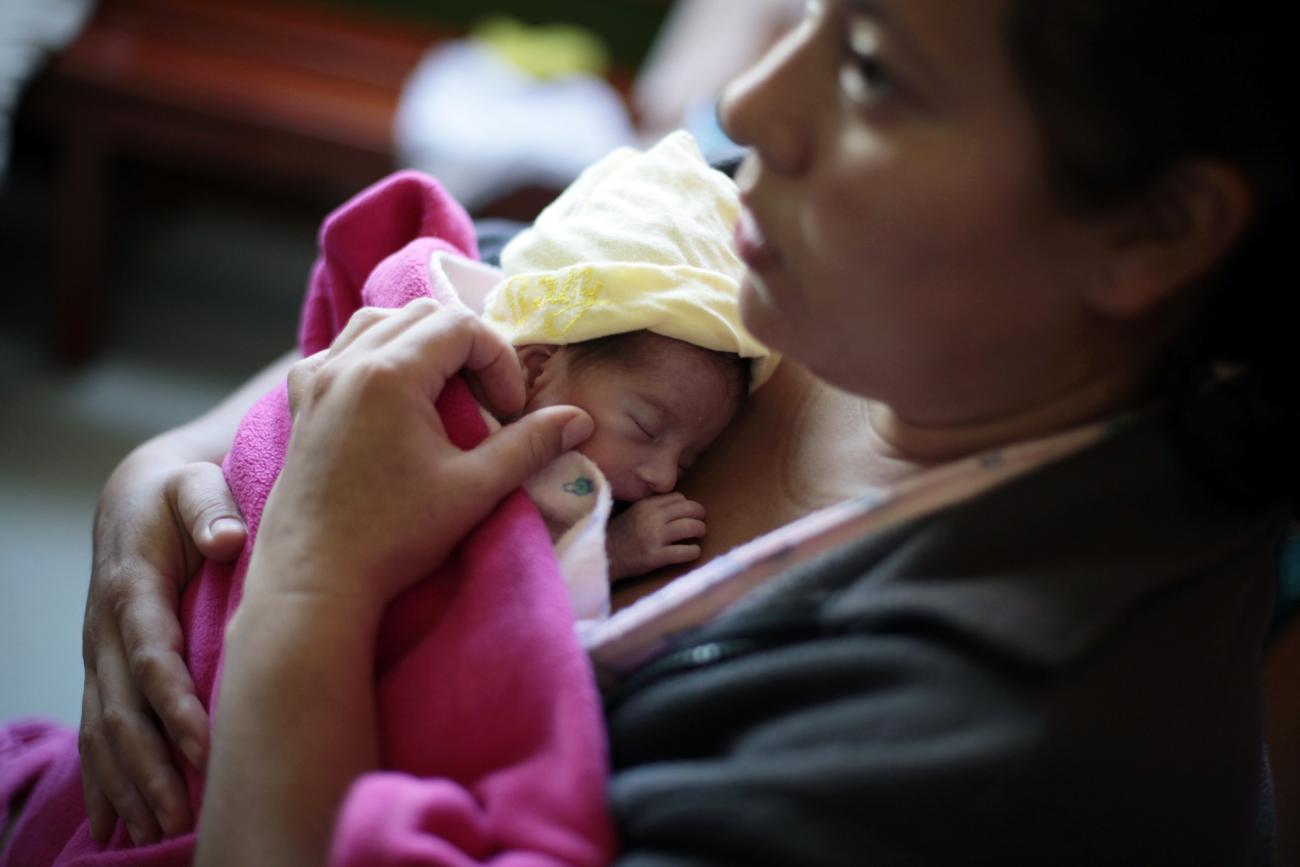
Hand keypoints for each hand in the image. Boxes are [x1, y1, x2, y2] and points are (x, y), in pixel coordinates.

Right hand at [81, 454, 245, 844]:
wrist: (136, 496)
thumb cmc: (179, 493)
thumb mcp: (195, 485)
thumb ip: (211, 507)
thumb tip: (230, 537)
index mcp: (132, 588)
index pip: (152, 656)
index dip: (174, 704)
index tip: (203, 745)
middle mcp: (107, 630)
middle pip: (123, 710)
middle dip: (149, 766)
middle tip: (180, 814)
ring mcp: (100, 655)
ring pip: (106, 730)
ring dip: (127, 784)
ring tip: (155, 831)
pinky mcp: (104, 670)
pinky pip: (98, 731)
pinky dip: (105, 779)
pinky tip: (116, 823)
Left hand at [248, 299, 593, 612]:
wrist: (313, 581)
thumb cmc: (393, 537)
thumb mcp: (474, 489)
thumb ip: (529, 445)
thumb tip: (578, 420)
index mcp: (390, 373)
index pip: (461, 325)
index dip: (498, 360)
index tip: (508, 411)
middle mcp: (347, 362)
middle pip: (420, 314)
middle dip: (464, 346)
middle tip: (483, 401)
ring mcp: (316, 381)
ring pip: (374, 323)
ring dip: (418, 344)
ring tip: (440, 393)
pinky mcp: (300, 405)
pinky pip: (336, 352)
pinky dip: (369, 358)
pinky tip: (385, 397)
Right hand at [606, 492, 706, 579]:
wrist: (604, 557)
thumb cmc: (620, 535)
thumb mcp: (633, 513)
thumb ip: (653, 508)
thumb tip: (680, 506)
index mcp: (646, 505)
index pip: (678, 497)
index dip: (686, 505)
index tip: (687, 513)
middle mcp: (652, 518)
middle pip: (689, 509)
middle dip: (699, 515)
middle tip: (700, 522)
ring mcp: (654, 538)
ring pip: (691, 527)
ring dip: (700, 530)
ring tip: (699, 534)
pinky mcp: (656, 557)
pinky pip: (685, 551)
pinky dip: (694, 551)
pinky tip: (693, 552)